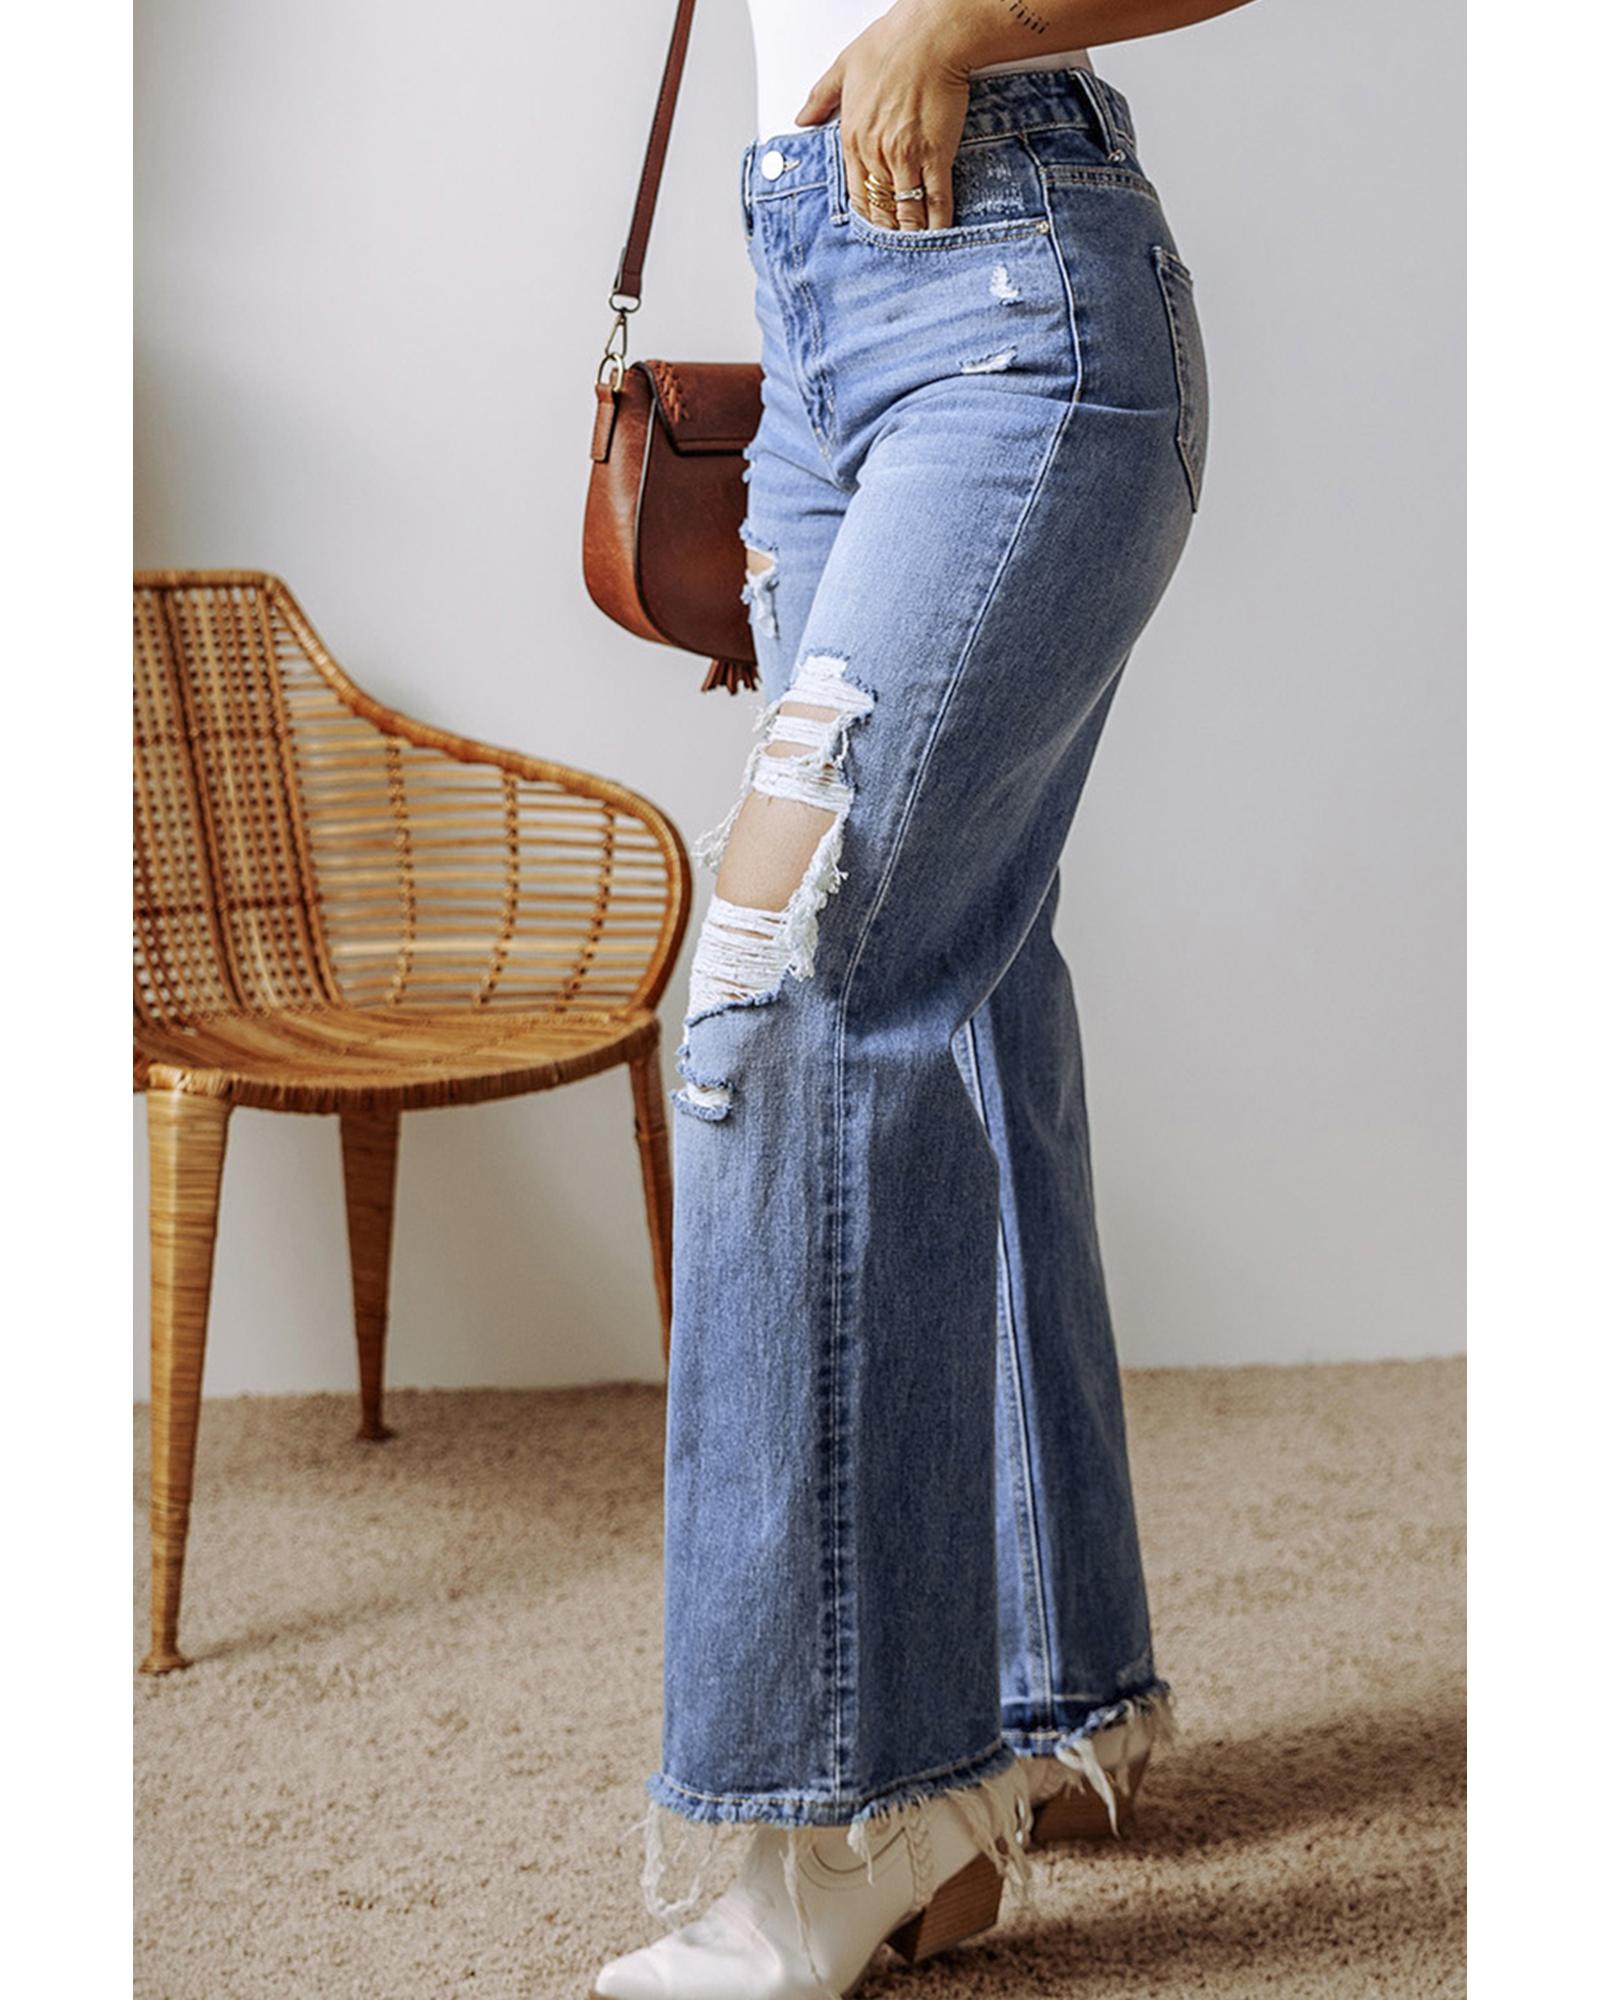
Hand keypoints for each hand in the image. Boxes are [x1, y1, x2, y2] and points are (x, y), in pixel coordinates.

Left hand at [792, 1, 971, 231]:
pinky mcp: (935, 155)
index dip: (866, 215)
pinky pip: (934, 200)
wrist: (931, 35)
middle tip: (894, 245)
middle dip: (887, 230)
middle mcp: (875, 153)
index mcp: (852, 137)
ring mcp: (905, 157)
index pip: (855, 192)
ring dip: (910, 232)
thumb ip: (821, 97)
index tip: (873, 228)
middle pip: (879, 207)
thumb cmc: (892, 43)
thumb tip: (801, 118)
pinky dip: (936, 222)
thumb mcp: (843, 65)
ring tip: (915, 247)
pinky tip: (938, 236)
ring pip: (905, 210)